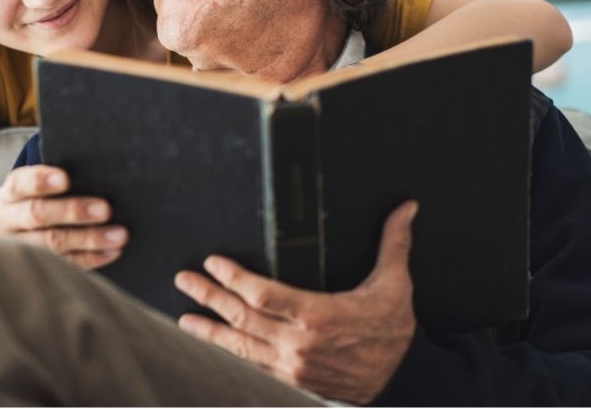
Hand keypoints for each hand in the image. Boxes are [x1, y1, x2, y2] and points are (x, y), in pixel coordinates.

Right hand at [0, 165, 126, 269]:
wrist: (2, 233)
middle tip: (105, 209)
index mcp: (10, 195)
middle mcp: (9, 221)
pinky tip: (112, 252)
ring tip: (119, 235)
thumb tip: (94, 172)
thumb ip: (53, 181)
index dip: (40, 181)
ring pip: (52, 244)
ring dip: (89, 238)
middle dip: (72, 211)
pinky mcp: (36, 266)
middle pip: (37, 215)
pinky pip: (64, 264)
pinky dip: (90, 258)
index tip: (65, 179)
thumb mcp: (28, 189)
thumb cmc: (30, 202)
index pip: (20, 184)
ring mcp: (19, 247)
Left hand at [174, 200, 418, 404]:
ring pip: (240, 346)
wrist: (402, 382)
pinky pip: (251, 366)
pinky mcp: (291, 381)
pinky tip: (212, 345)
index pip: (262, 295)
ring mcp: (292, 366)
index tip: (214, 263)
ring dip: (209, 329)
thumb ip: (394, 245)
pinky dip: (228, 354)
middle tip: (184, 280)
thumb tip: (406, 208)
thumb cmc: (393, 332)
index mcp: (319, 316)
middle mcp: (299, 343)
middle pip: (242, 317)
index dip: (233, 278)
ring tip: (184, 317)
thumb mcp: (396, 286)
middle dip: (209, 296)